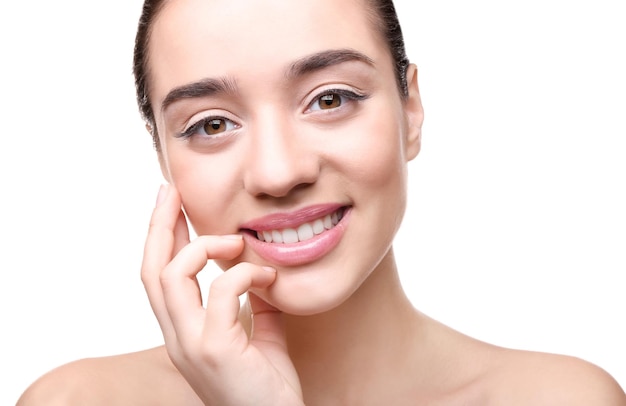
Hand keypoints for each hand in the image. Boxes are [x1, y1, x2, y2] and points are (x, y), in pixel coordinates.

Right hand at [141, 184, 303, 404]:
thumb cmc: (268, 389)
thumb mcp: (260, 337)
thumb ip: (253, 305)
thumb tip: (259, 271)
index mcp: (183, 333)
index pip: (158, 276)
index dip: (161, 237)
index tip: (171, 205)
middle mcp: (177, 338)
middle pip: (151, 269)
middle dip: (160, 224)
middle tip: (170, 191)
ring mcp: (192, 345)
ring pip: (170, 275)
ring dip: (203, 246)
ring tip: (234, 240)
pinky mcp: (215, 349)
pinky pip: (221, 291)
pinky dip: (244, 272)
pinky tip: (268, 274)